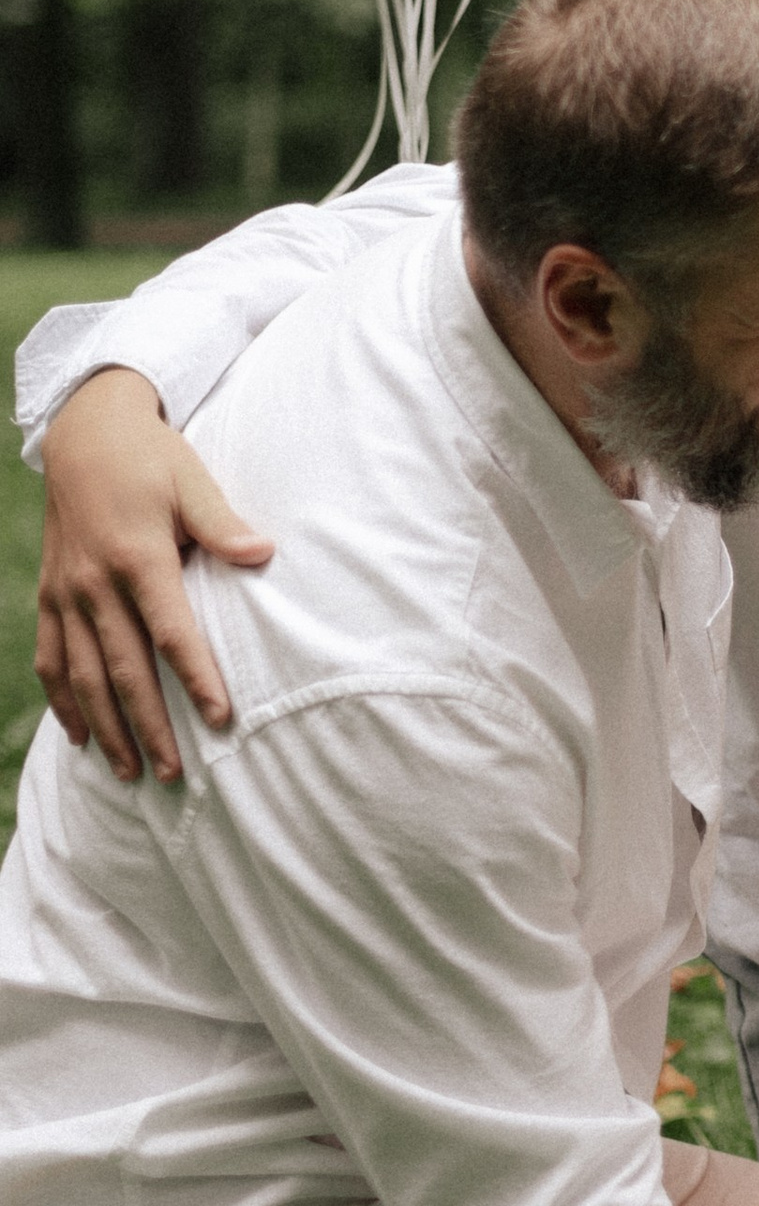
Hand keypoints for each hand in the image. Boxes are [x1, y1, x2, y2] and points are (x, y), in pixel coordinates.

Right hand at [36, 369, 272, 783]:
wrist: (84, 431)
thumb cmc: (152, 457)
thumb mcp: (192, 480)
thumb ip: (222, 524)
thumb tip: (262, 554)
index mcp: (138, 557)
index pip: (172, 633)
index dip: (197, 679)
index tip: (220, 720)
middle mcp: (96, 583)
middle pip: (125, 669)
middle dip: (150, 725)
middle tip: (176, 774)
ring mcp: (67, 592)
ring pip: (82, 674)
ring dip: (106, 726)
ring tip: (130, 771)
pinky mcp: (50, 594)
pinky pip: (51, 657)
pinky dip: (62, 699)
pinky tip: (80, 735)